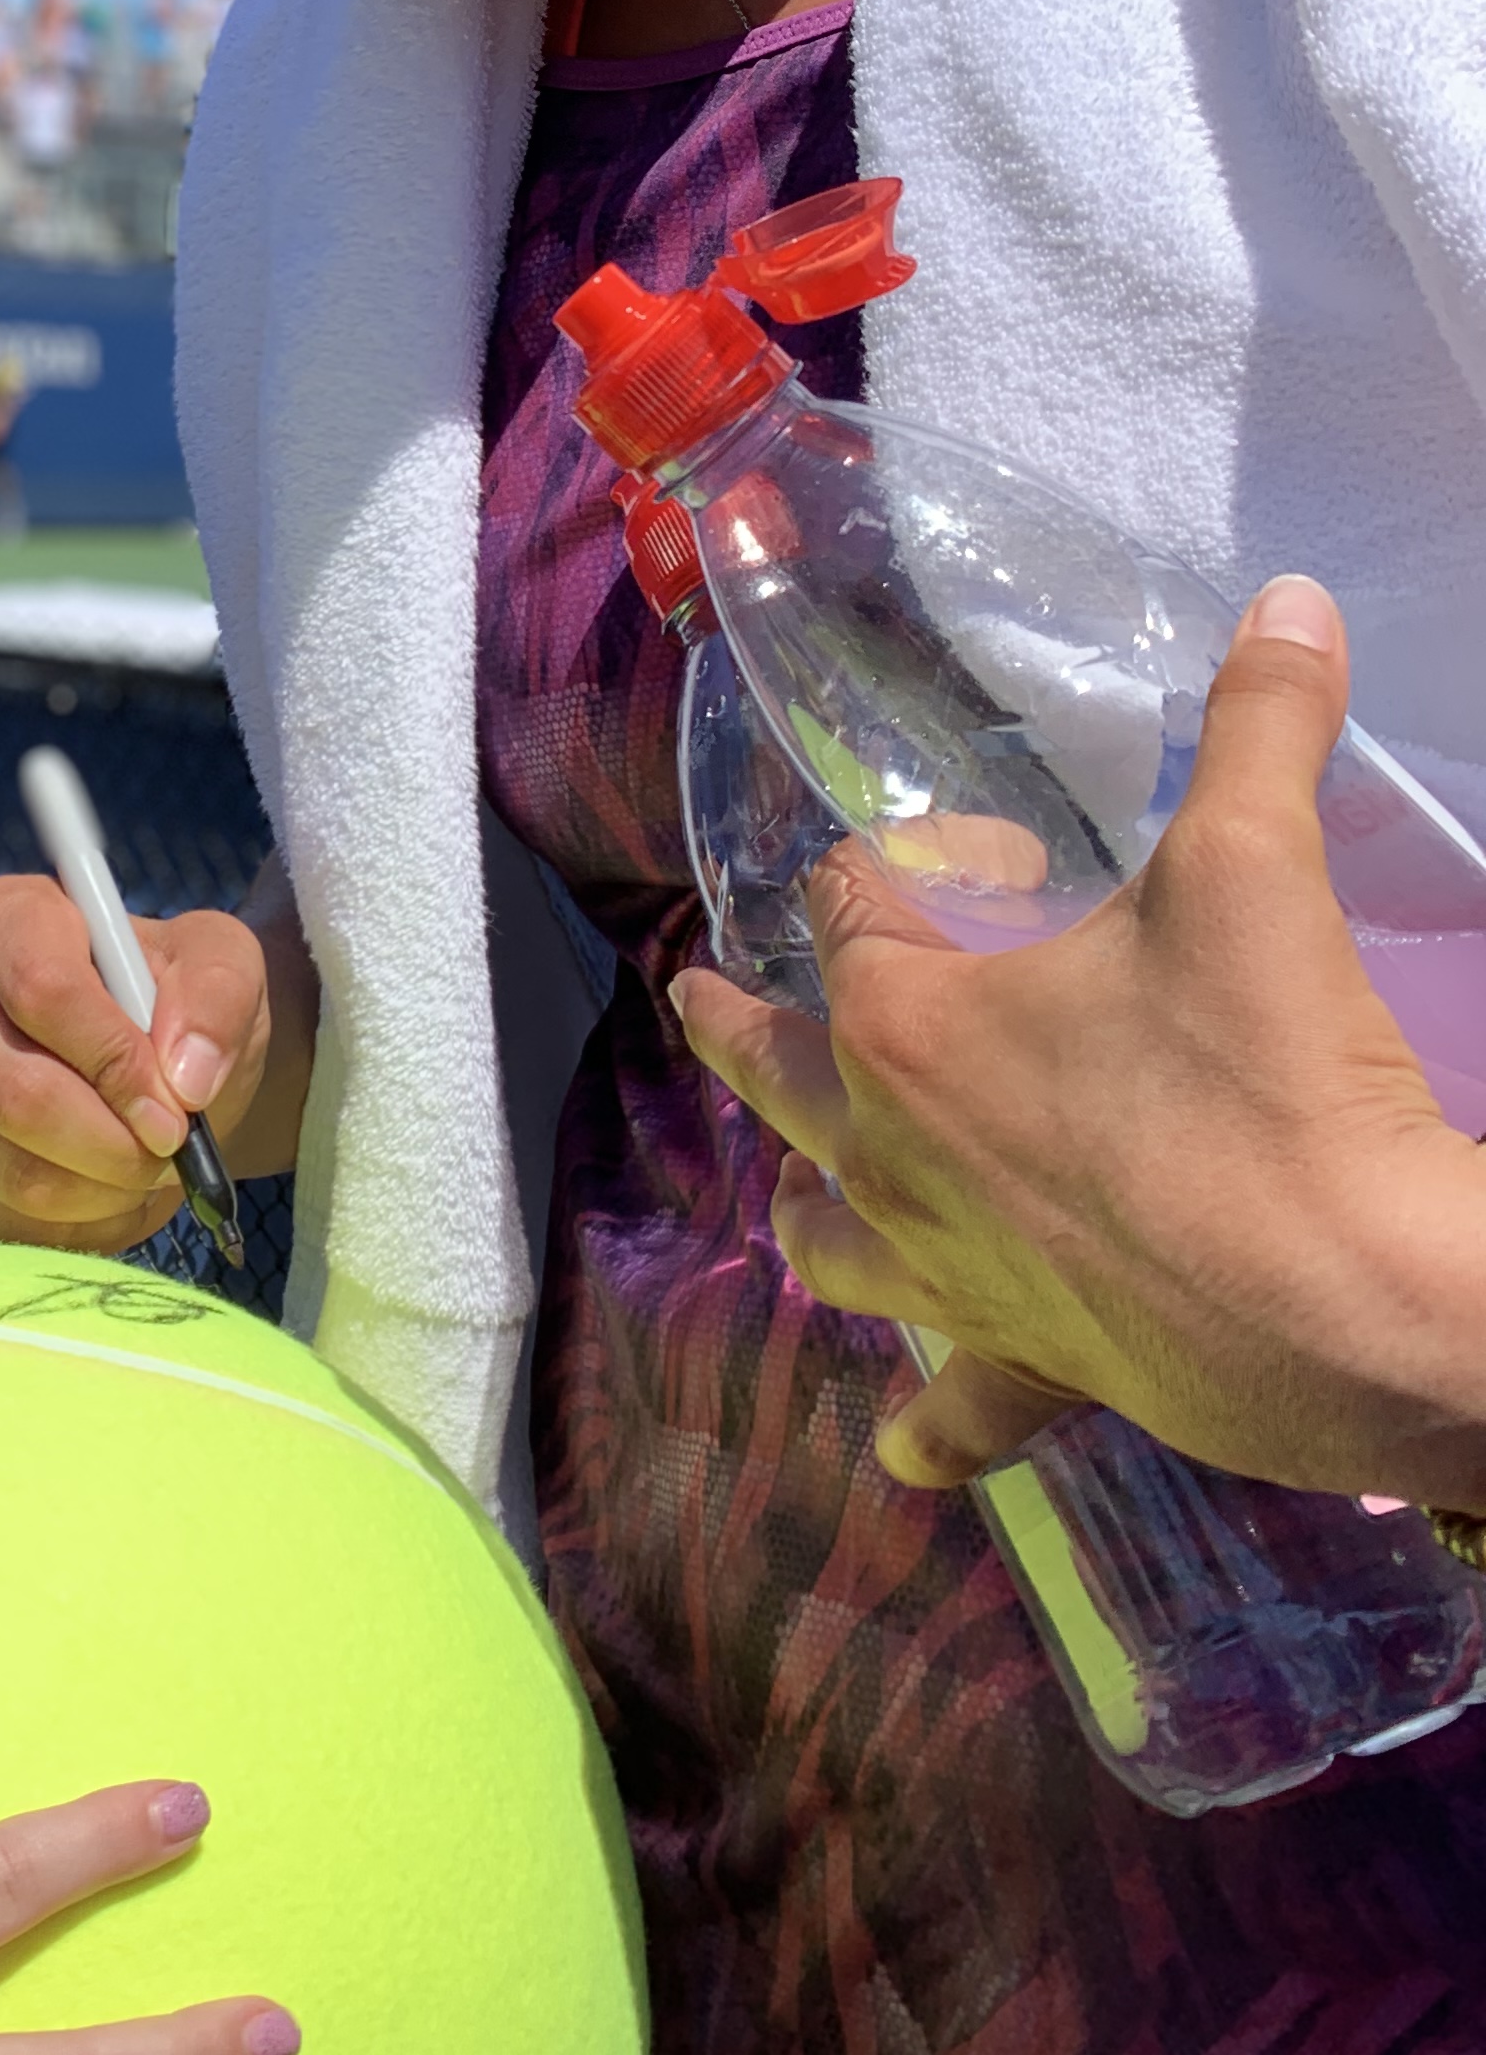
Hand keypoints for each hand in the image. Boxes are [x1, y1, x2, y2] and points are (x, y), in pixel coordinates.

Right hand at [0, 876, 295, 1250]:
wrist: (154, 1066)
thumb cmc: (178, 1001)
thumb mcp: (223, 965)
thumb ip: (216, 997)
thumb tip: (183, 1078)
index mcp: (2, 917)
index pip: (42, 990)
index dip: (116, 1062)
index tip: (177, 1109)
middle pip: (16, 1093)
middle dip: (113, 1145)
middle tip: (171, 1155)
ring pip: (9, 1170)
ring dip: (102, 1192)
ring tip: (146, 1171)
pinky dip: (70, 1229)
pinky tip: (103, 1195)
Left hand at [673, 577, 1485, 1508]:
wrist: (1360, 1308)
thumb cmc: (1272, 1085)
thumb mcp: (1258, 872)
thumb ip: (1258, 727)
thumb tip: (1289, 599)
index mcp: (909, 1028)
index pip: (857, 910)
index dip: (912, 864)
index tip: (993, 856)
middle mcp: (898, 1159)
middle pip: (784, 1080)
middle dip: (741, 1035)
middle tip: (694, 1004)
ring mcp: (960, 1276)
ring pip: (838, 1245)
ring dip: (814, 1214)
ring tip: (791, 1211)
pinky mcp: (1042, 1368)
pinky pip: (963, 1410)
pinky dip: (933, 1428)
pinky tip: (907, 1455)